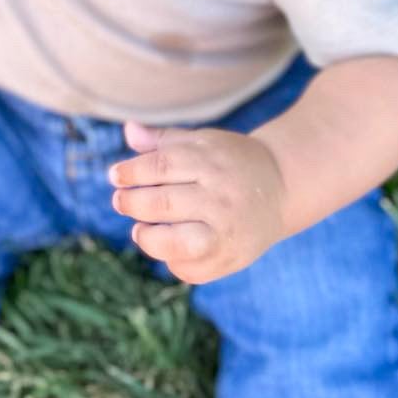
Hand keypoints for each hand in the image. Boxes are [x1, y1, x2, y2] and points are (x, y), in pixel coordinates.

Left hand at [109, 122, 288, 284]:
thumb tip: (128, 129)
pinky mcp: (230, 259)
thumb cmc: (232, 161)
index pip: (160, 167)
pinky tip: (169, 247)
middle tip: (119, 201)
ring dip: (147, 237)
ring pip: (174, 243)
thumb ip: (164, 141)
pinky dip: (171, 261)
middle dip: (132, 203)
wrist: (283, 186)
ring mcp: (226, 231)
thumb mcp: (203, 142)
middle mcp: (220, 197)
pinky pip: (190, 269)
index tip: (115, 176)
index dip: (131, 172)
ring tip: (140, 229)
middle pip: (162, 204)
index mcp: (211, 162)